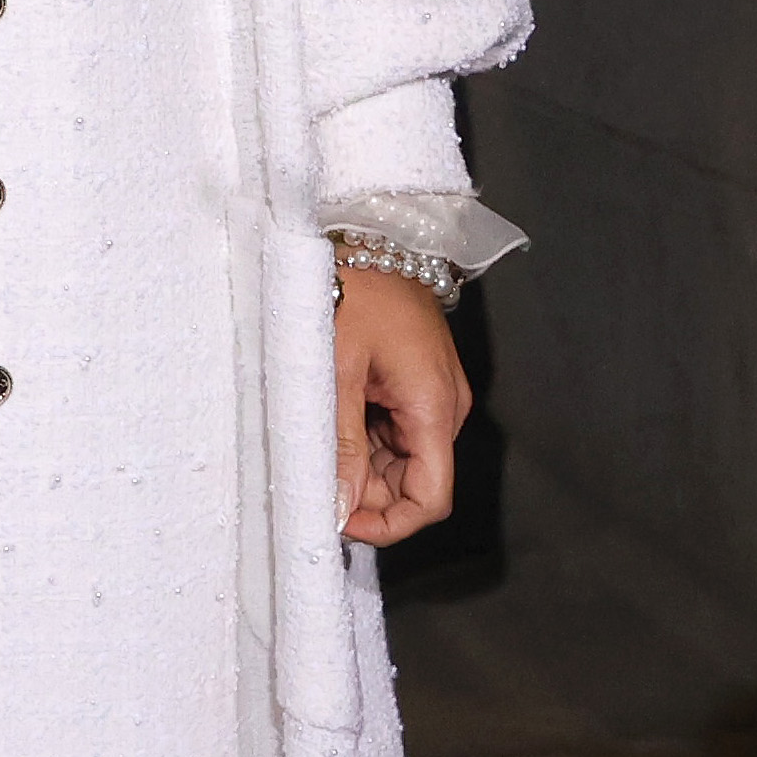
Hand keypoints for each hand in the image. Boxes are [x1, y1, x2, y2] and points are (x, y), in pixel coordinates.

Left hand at [335, 264, 468, 543]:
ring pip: (398, 460)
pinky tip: (329, 417)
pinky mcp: (413, 383)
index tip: (338, 520)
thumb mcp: (335, 370)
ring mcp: (430, 395)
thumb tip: (336, 506)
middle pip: (413, 484)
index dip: (387, 524)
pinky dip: (359, 438)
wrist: (365, 233)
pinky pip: (390, 430)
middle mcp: (443, 407)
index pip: (430, 499)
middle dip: (366, 494)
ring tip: (316, 435)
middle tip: (314, 476)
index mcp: (434, 407)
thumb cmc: (352, 287)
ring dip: (358, 465)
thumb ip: (337, 443)